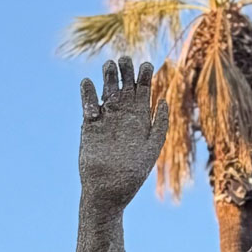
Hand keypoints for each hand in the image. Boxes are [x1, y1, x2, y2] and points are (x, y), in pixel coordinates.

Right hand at [78, 57, 168, 209]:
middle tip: (125, 60)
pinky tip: (89, 85)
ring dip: (108, 75)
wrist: (107, 191)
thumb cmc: (132, 175)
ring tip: (110, 65)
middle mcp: (123, 114)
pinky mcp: (89, 125)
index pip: (142, 89)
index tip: (145, 65)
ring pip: (106, 88)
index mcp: (140, 118)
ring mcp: (106, 118)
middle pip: (124, 84)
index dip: (144, 75)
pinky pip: (88, 102)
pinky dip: (88, 92)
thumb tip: (164, 100)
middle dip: (125, 69)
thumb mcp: (151, 149)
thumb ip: (159, 125)